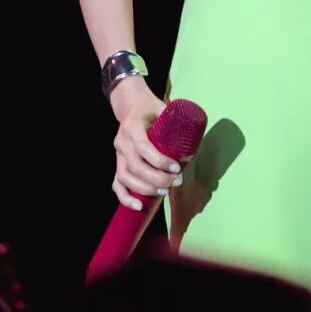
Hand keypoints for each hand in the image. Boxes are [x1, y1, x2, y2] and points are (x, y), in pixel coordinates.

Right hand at [111, 81, 184, 211]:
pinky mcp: (118, 165)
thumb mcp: (164, 109)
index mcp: (133, 126)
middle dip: (158, 178)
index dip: (160, 160)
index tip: (177, 167)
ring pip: (125, 178)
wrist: (131, 105)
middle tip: (177, 181)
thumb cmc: (151, 108)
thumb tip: (193, 148)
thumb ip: (176, 126)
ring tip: (165, 190)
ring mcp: (118, 155)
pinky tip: (139, 206)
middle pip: (136, 167)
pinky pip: (117, 185)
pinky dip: (126, 198)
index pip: (143, 147)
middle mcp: (122, 142)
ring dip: (146, 189)